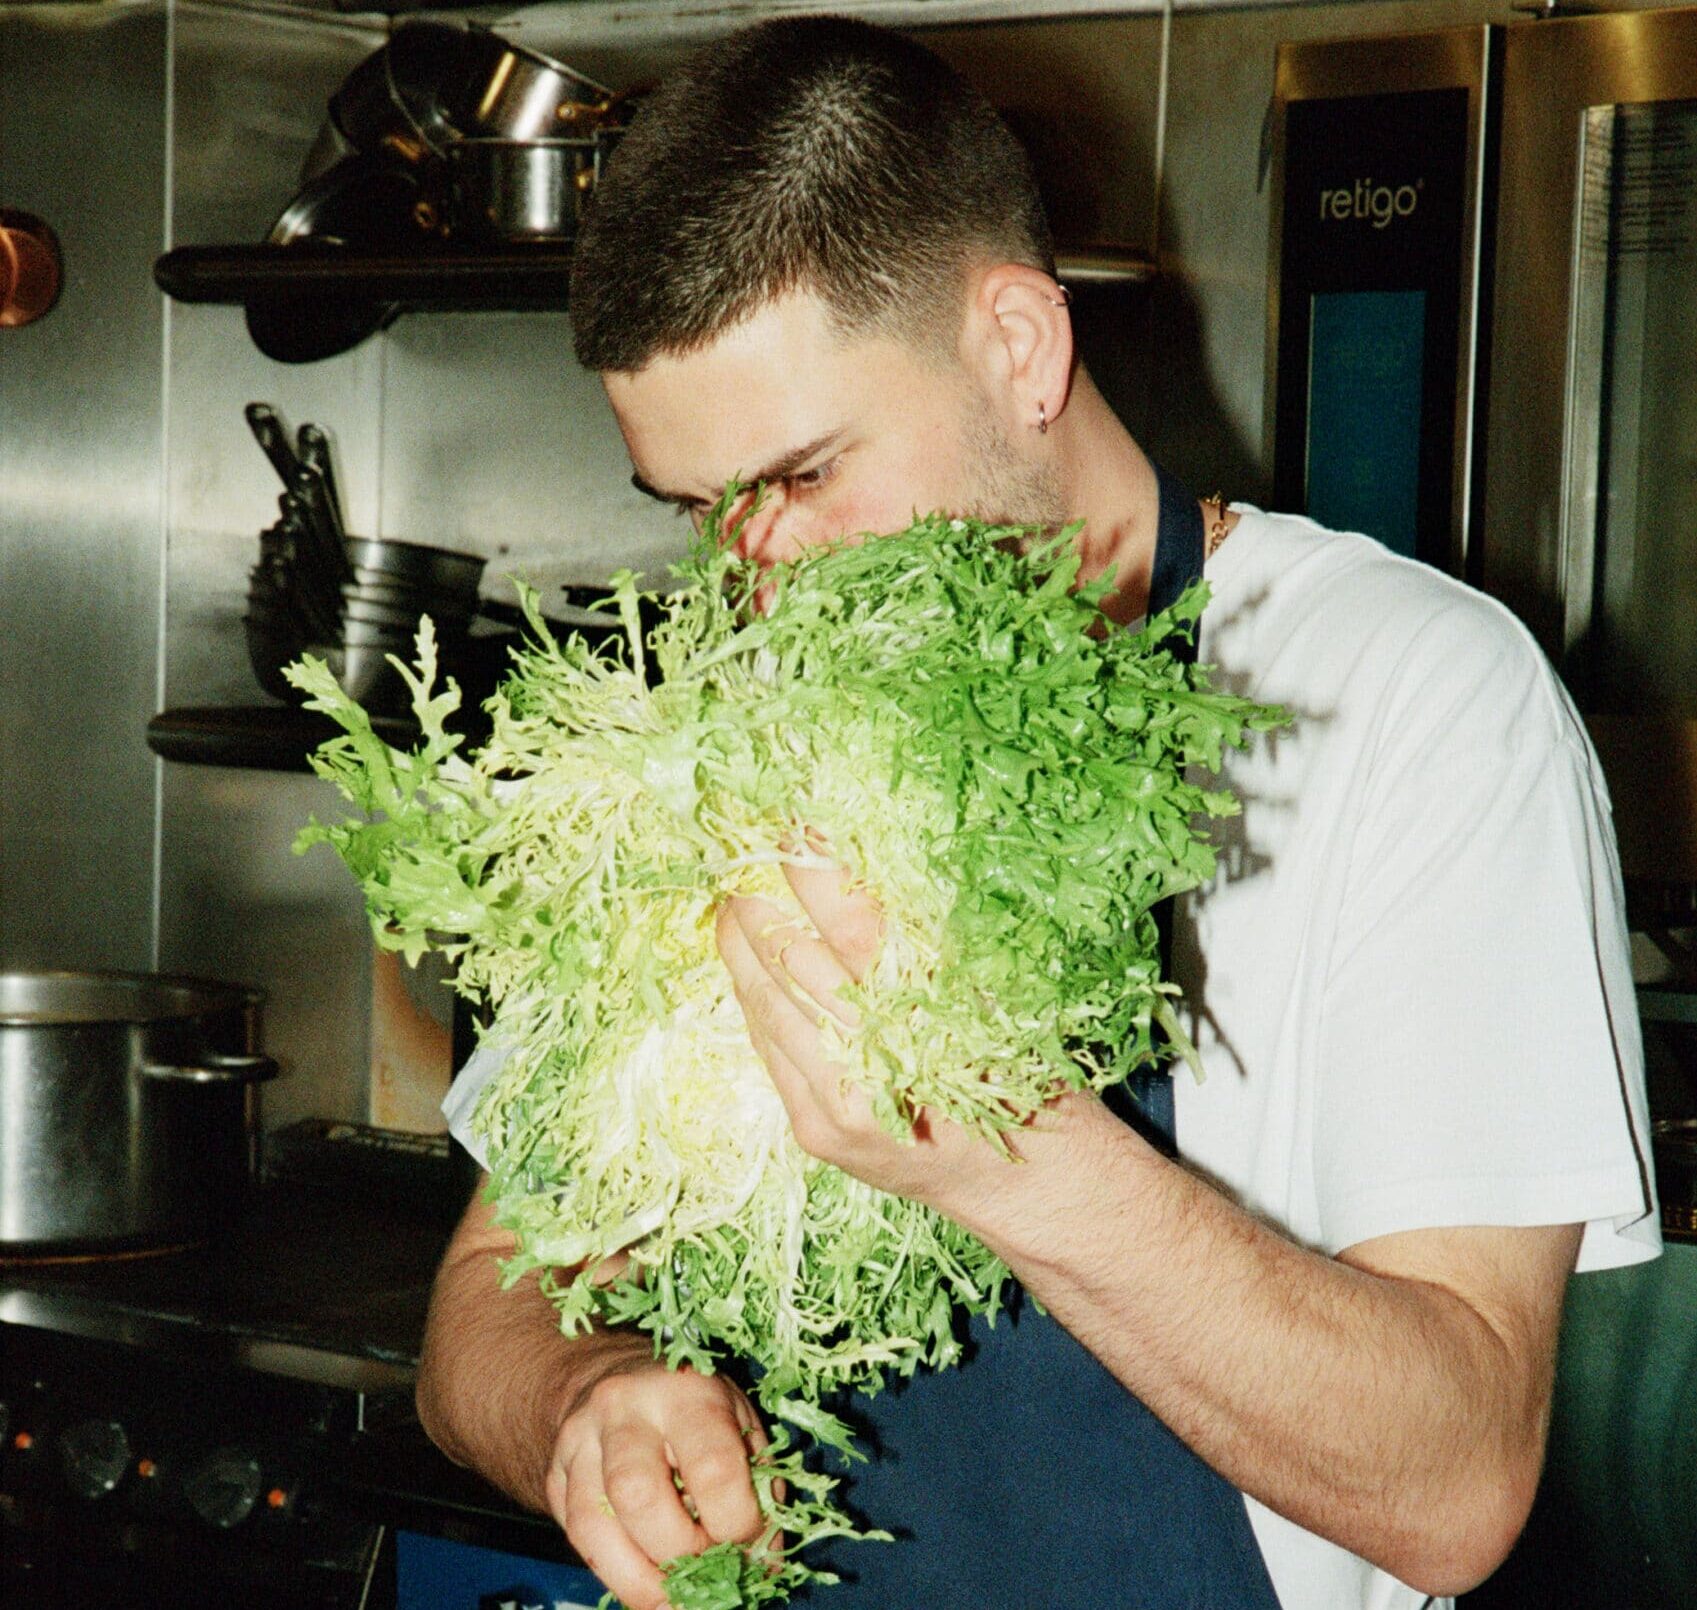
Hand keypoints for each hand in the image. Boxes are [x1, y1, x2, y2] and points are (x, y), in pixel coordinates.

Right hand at [546, 1359, 767, 1609]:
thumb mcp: (739, 1423)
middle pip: (640, 1496)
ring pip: (594, 1525)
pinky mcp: (553, 1472)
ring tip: (673, 1599)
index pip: (713, 1467)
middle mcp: (624, 1407)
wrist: (622, 1381)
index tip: (749, 1546)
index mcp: (685, 1391)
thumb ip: (756, 1486)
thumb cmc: (695, 1408)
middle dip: (679, 1552)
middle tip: (705, 1569)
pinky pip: (576, 1536)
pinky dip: (614, 1573)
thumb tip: (760, 1562)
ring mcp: (579, 1439)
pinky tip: (644, 1582)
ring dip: (639, 1580)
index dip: (737, 1524)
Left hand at [715, 856, 994, 1207]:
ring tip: (732, 906)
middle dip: (758, 906)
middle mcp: (876, 1060)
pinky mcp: (814, 1131)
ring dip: (743, 950)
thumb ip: (924, 939)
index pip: (852, 923)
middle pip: (792, 962)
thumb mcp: (991, 992)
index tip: (787, 822)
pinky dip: (757, 1002)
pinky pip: (769, 1049)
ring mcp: (837, 1101)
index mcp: (931, 1014)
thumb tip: (855, 860)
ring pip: (767, 1005)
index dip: (812, 869)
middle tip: (738, 856)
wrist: (1020, 1178)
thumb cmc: (1019, 1070)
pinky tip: (751, 970)